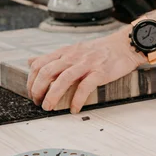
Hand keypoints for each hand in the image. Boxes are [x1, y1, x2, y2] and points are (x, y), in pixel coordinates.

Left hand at [26, 29, 146, 113]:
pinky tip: (74, 109)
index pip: (40, 64)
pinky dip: (77, 100)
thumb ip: (52, 57)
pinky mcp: (100, 72)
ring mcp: (86, 64)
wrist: (124, 46)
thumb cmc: (99, 50)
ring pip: (63, 80)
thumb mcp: (73, 50)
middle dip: (38, 90)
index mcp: (65, 52)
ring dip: (52, 96)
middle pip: (47, 72)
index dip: (31, 80)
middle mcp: (73, 56)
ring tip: (49, 107)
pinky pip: (84, 87)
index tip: (31, 93)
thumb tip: (30, 61)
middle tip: (37, 103)